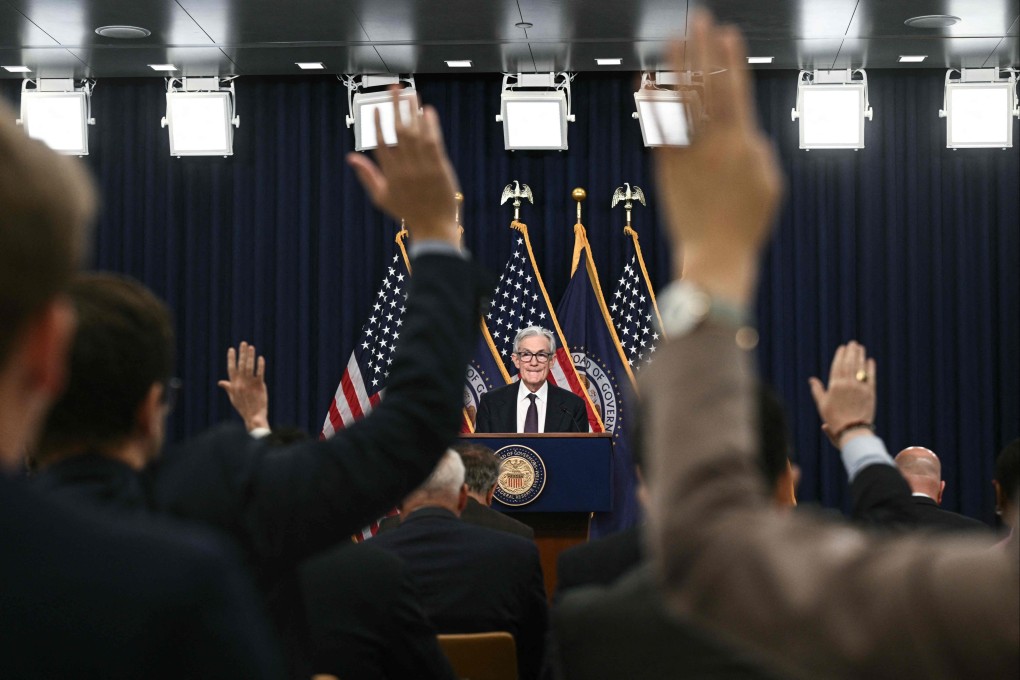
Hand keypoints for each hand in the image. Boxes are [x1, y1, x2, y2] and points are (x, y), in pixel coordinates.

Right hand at [217, 341, 268, 431]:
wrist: (253, 416)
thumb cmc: (243, 407)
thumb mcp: (233, 397)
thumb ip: (228, 387)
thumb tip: (220, 382)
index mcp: (234, 385)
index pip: (231, 368)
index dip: (231, 358)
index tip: (231, 349)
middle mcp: (241, 383)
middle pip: (241, 365)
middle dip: (241, 353)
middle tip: (243, 343)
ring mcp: (250, 384)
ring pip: (249, 367)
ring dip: (250, 356)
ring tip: (251, 347)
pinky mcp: (259, 386)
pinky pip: (259, 373)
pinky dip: (260, 365)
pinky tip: (260, 358)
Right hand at [346, 88, 460, 246]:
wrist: (434, 227)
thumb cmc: (408, 212)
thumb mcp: (381, 197)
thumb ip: (366, 175)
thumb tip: (350, 158)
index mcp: (389, 174)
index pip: (381, 143)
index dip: (378, 123)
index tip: (376, 107)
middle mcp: (405, 168)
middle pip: (398, 131)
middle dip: (395, 107)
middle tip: (394, 89)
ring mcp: (422, 168)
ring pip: (416, 133)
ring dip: (412, 111)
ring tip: (410, 93)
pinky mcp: (439, 168)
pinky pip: (433, 142)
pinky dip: (430, 125)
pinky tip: (427, 111)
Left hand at [654, 10, 783, 305]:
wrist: (714, 254)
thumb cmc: (746, 224)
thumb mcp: (769, 183)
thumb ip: (758, 149)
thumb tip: (746, 130)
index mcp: (743, 144)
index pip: (736, 91)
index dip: (731, 60)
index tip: (728, 34)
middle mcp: (712, 143)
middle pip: (707, 87)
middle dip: (704, 50)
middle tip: (699, 20)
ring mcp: (687, 154)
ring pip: (680, 104)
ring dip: (676, 69)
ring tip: (672, 40)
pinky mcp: (667, 167)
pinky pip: (658, 129)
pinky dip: (653, 105)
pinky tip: (648, 84)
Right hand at [808, 341, 876, 446]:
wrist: (852, 431)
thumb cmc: (834, 420)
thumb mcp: (822, 405)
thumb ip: (817, 390)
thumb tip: (812, 379)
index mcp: (834, 386)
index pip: (837, 366)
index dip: (840, 355)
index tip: (842, 347)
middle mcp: (847, 384)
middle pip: (849, 363)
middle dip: (851, 352)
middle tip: (853, 343)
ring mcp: (860, 388)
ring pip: (860, 368)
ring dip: (860, 356)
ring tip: (860, 348)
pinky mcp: (870, 393)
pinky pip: (870, 377)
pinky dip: (870, 368)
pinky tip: (870, 361)